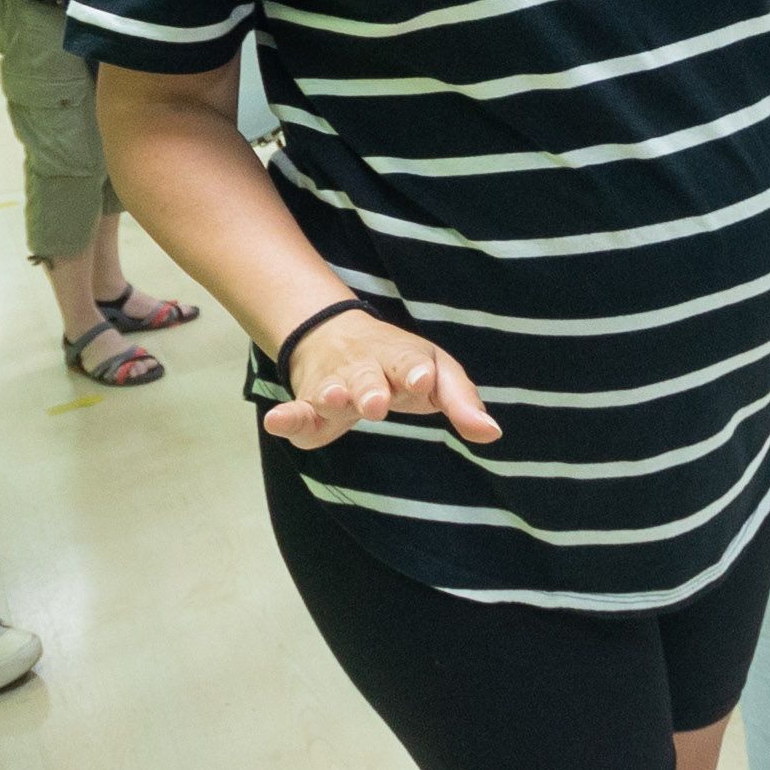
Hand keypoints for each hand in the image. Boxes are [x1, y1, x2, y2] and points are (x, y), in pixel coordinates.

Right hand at [267, 309, 499, 450]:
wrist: (336, 336)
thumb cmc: (400, 364)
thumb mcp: (436, 373)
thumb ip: (462, 402)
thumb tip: (492, 433)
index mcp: (402, 359)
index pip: (412, 362)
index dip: (417, 372)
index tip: (423, 381)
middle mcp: (366, 369)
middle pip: (368, 378)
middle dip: (371, 389)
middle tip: (376, 403)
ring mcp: (335, 385)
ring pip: (331, 390)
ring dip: (332, 395)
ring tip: (334, 400)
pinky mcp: (309, 405)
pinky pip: (297, 411)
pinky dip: (286, 417)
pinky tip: (276, 420)